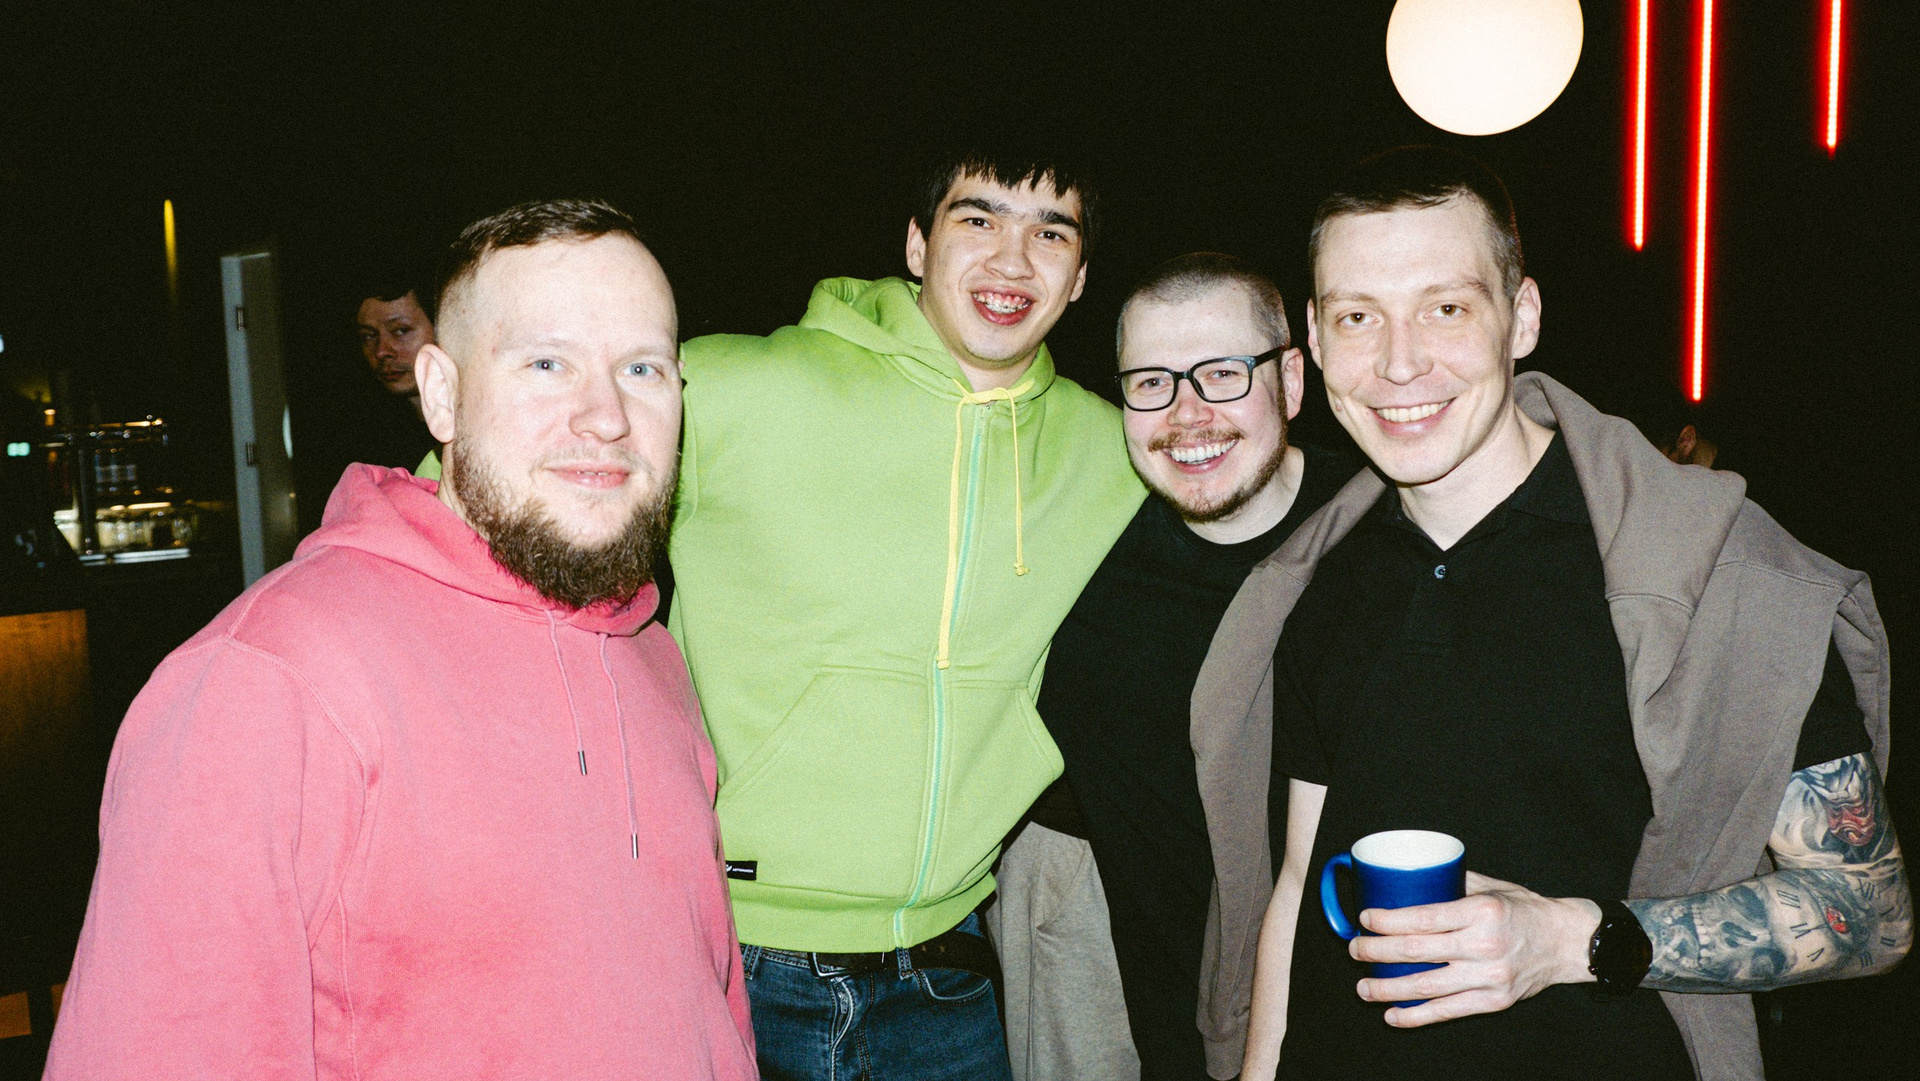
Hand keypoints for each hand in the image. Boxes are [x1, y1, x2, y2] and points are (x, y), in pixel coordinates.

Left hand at [1349, 871, 1600, 1027]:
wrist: (1567, 943)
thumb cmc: (1525, 911)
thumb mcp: (1492, 887)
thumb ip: (1453, 883)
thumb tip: (1412, 877)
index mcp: (1482, 911)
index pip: (1424, 918)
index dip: (1388, 921)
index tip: (1365, 919)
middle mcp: (1485, 945)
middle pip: (1417, 951)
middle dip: (1377, 952)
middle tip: (1355, 949)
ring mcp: (1490, 976)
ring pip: (1428, 986)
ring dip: (1389, 989)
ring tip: (1364, 986)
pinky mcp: (1494, 1001)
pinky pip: (1448, 1011)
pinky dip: (1417, 1016)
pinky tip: (1393, 1015)